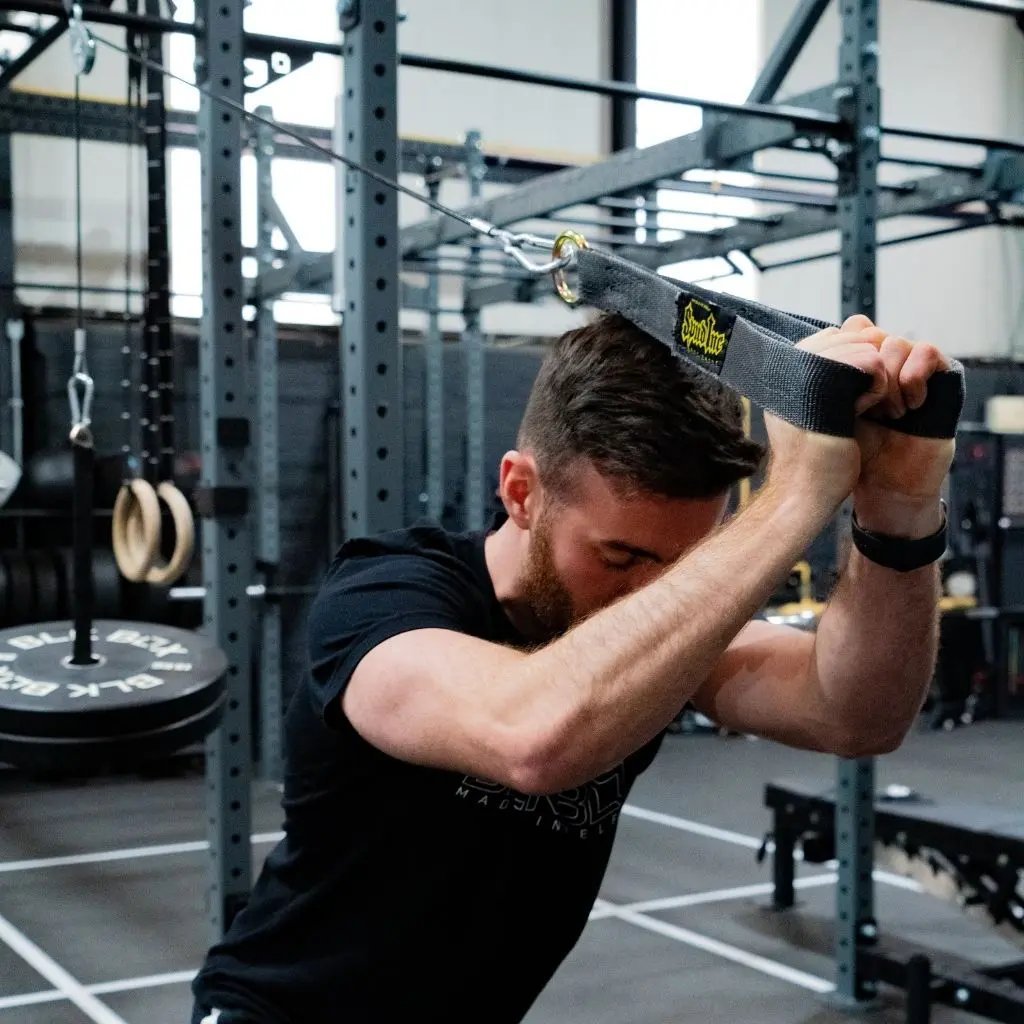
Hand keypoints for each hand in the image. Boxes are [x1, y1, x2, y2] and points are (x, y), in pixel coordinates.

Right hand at [763, 321, 888, 522]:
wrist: (803, 491)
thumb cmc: (812, 456)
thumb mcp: (810, 408)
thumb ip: (823, 374)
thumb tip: (854, 336)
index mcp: (784, 366)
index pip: (833, 336)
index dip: (856, 355)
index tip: (858, 391)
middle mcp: (789, 361)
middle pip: (850, 334)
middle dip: (870, 360)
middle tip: (873, 400)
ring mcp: (805, 368)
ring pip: (862, 344)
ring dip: (877, 374)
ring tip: (873, 407)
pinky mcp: (826, 381)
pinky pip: (870, 362)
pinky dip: (880, 385)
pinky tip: (871, 409)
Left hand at [842, 315, 954, 510]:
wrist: (887, 483)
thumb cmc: (853, 453)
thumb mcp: (828, 413)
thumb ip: (823, 382)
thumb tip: (808, 349)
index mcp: (859, 367)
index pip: (853, 329)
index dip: (846, 351)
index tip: (840, 388)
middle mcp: (886, 363)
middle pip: (872, 333)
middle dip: (865, 369)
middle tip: (866, 407)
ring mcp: (914, 368)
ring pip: (896, 342)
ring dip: (889, 379)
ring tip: (889, 414)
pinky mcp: (941, 377)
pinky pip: (927, 351)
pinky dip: (913, 376)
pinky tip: (909, 407)